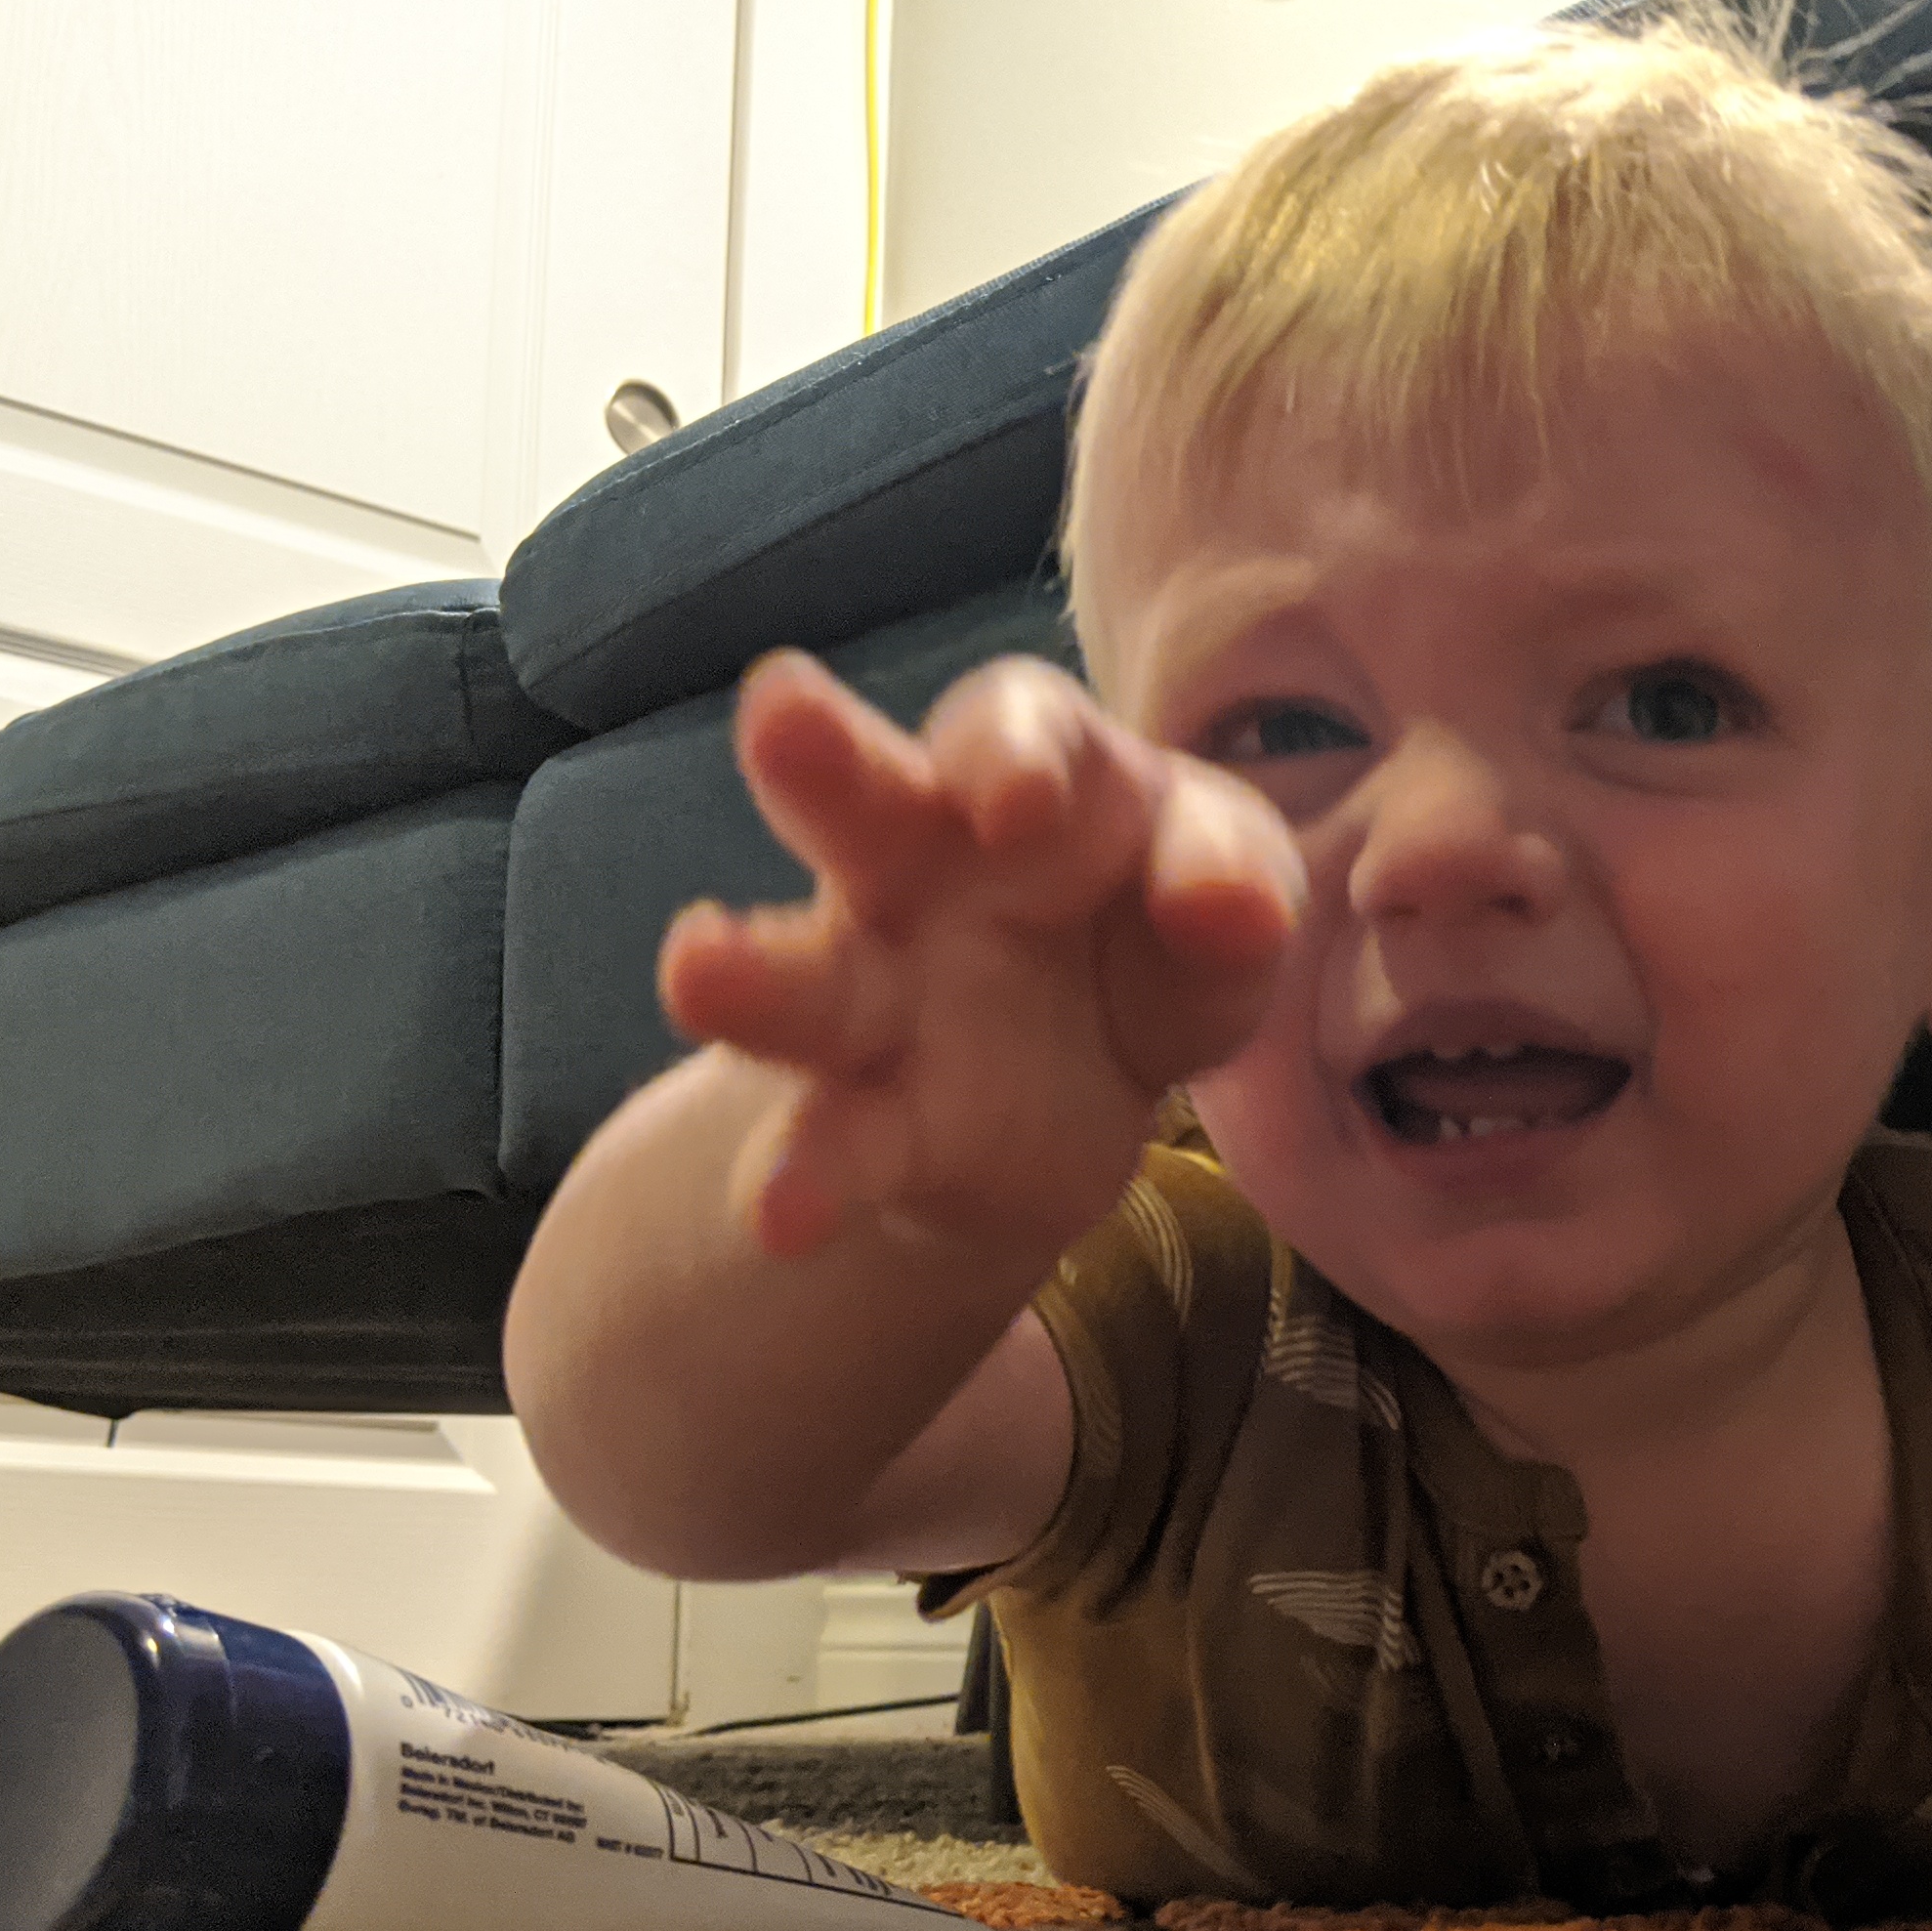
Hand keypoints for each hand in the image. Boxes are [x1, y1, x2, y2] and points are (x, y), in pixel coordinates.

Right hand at [663, 651, 1302, 1264]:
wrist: (1085, 1092)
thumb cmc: (1155, 936)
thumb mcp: (1225, 894)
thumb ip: (1232, 879)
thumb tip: (1238, 907)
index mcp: (1026, 778)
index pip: (1011, 724)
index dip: (1010, 748)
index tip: (1021, 800)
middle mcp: (922, 867)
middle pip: (858, 796)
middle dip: (821, 757)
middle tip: (778, 714)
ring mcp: (881, 997)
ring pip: (808, 977)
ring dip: (754, 975)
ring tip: (693, 972)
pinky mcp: (878, 1121)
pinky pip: (836, 1143)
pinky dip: (803, 1179)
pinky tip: (779, 1216)